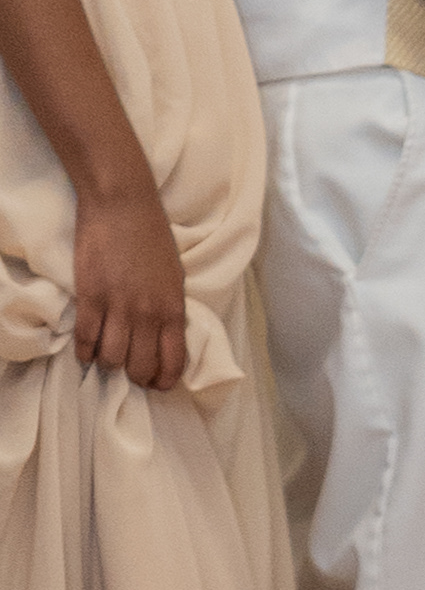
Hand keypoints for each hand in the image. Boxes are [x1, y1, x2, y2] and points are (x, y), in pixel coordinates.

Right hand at [72, 169, 186, 388]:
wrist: (123, 205)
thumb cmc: (152, 237)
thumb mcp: (175, 277)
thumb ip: (170, 309)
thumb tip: (164, 338)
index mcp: (173, 310)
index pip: (173, 361)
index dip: (164, 381)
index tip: (157, 384)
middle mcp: (148, 314)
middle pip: (140, 367)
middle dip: (135, 376)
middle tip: (130, 372)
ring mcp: (118, 306)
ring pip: (111, 358)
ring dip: (108, 362)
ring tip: (106, 356)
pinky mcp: (90, 296)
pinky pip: (86, 338)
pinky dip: (84, 351)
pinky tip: (85, 352)